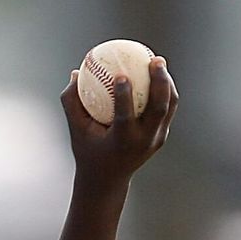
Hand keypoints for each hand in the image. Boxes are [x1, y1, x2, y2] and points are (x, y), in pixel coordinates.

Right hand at [59, 54, 177, 191]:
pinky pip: (167, 109)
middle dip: (160, 82)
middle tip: (154, 60)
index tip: (120, 74)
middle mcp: (142, 141)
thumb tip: (74, 73)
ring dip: (166, 83)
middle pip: (158, 109)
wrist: (108, 180)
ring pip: (168, 107)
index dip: (124, 95)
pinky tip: (157, 74)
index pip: (125, 117)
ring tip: (158, 61)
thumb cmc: (88, 151)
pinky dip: (164, 90)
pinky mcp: (161, 136)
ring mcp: (155, 140)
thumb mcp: (76, 130)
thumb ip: (72, 102)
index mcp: (121, 141)